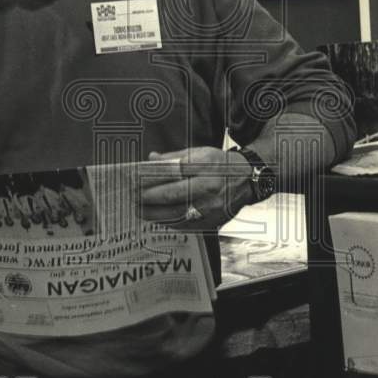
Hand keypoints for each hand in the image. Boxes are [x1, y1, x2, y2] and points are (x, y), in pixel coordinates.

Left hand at [137, 147, 253, 229]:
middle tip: (131, 198)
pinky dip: (167, 222)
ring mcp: (211, 207)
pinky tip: (156, 218)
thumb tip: (151, 159)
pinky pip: (185, 225)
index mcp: (205, 167)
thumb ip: (173, 157)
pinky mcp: (212, 221)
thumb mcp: (199, 153)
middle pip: (172, 195)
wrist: (246, 180)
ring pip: (176, 214)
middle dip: (148, 198)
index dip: (151, 179)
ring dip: (154, 214)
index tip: (134, 181)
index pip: (172, 173)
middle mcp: (209, 187)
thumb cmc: (219, 165)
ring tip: (138, 211)